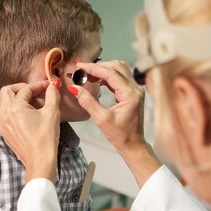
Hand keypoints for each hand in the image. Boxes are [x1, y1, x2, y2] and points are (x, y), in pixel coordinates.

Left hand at [0, 80, 60, 181]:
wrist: (39, 160)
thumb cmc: (46, 138)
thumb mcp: (52, 113)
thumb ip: (52, 96)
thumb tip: (53, 85)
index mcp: (15, 107)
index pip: (25, 89)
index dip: (38, 85)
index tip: (48, 86)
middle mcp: (5, 113)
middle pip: (6, 91)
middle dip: (20, 88)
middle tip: (34, 91)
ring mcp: (2, 123)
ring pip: (0, 102)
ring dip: (12, 98)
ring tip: (26, 101)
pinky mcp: (4, 131)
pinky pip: (1, 114)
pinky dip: (9, 109)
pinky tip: (23, 113)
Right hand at [68, 61, 160, 186]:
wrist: (133, 145)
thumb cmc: (120, 135)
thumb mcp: (101, 119)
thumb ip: (88, 101)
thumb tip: (74, 88)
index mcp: (131, 94)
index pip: (110, 73)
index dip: (93, 68)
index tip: (80, 66)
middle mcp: (136, 89)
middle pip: (117, 67)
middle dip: (98, 67)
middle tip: (82, 70)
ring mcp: (136, 90)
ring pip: (119, 70)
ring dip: (104, 70)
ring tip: (88, 75)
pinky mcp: (133, 93)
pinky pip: (120, 78)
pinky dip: (108, 77)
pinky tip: (97, 81)